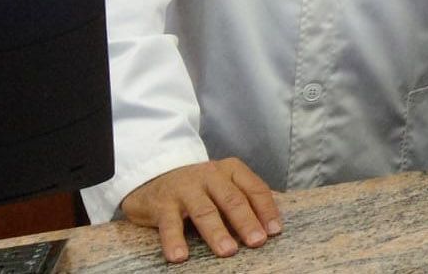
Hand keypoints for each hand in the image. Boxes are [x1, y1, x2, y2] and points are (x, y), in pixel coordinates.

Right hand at [120, 158, 280, 263]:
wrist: (152, 178)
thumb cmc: (198, 187)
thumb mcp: (224, 184)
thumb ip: (246, 197)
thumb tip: (273, 222)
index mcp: (231, 170)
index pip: (255, 189)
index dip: (266, 210)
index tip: (275, 231)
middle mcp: (210, 175)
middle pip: (232, 200)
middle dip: (246, 221)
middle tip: (257, 241)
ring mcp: (185, 189)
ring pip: (204, 211)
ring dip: (217, 232)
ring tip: (228, 251)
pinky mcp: (162, 204)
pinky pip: (169, 224)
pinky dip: (174, 241)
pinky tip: (180, 256)